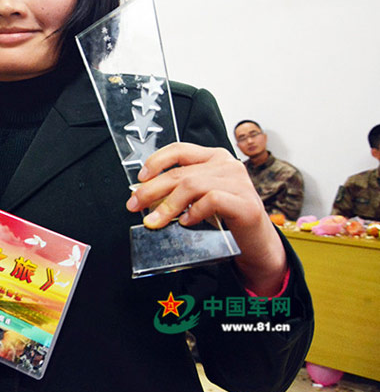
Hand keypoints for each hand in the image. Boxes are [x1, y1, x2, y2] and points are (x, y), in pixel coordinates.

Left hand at [126, 142, 286, 294]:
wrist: (256, 242)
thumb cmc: (225, 217)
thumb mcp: (198, 198)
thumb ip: (178, 191)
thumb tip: (145, 196)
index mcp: (214, 157)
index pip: (179, 149)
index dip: (156, 162)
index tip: (140, 178)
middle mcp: (227, 165)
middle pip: (180, 172)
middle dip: (151, 190)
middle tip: (135, 205)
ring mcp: (239, 182)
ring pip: (192, 185)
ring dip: (168, 205)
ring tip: (156, 220)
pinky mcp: (246, 203)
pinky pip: (211, 200)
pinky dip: (193, 212)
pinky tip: (186, 222)